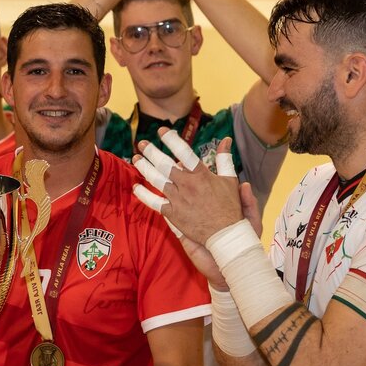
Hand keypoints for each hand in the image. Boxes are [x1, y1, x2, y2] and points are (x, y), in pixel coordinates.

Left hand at [132, 131, 245, 245]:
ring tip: (136, 159)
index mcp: (200, 174)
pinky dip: (143, 195)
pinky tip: (136, 188)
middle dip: (151, 152)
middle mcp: (186, 185)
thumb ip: (225, 159)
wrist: (225, 234)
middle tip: (142, 143)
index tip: (162, 131)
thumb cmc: (229, 207)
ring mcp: (178, 199)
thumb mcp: (230, 180)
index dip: (171, 140)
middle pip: (164, 164)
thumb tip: (226, 140)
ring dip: (144, 168)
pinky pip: (154, 202)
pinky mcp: (172, 213)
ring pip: (156, 180)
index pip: (183, 152)